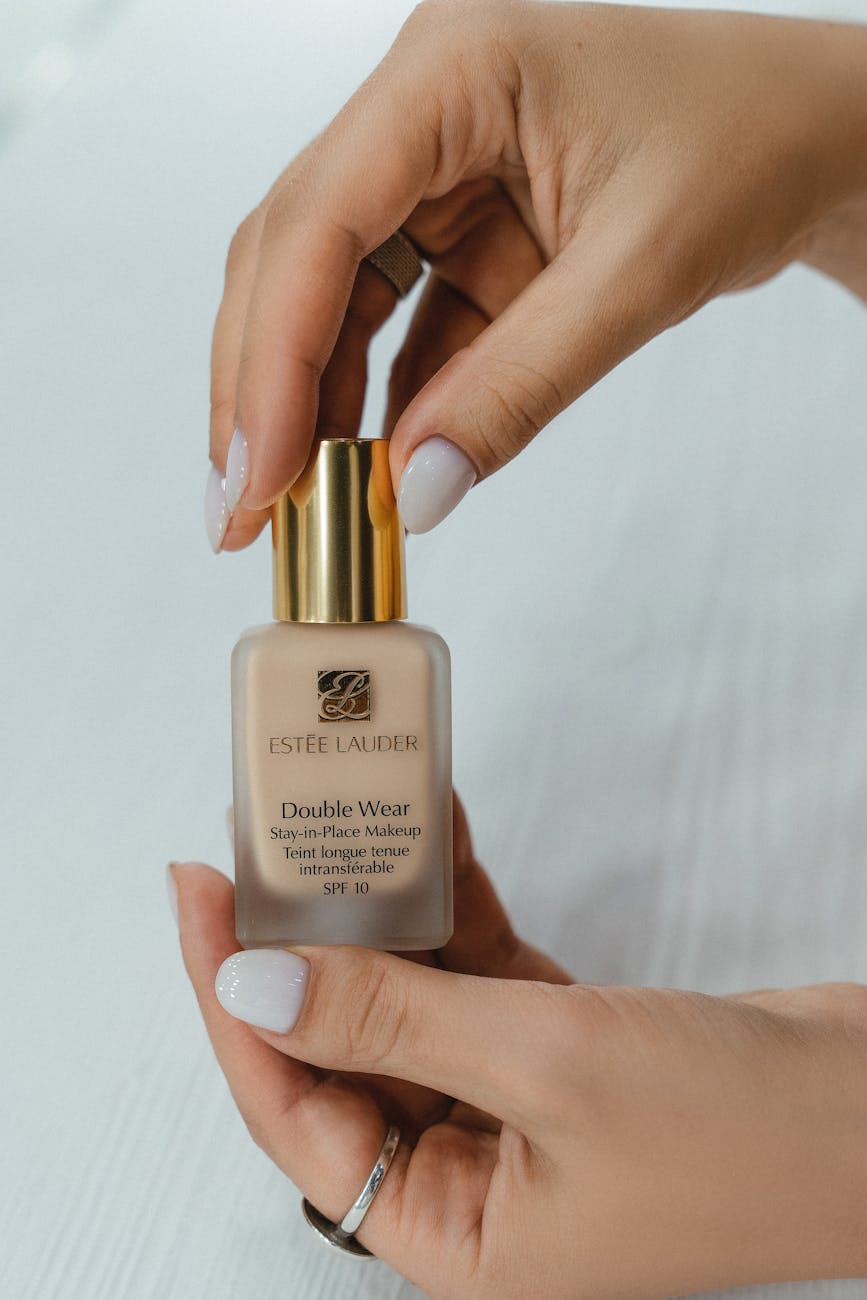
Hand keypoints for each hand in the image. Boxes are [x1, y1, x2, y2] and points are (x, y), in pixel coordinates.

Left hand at [171, 797, 866, 1297]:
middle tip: (260, 842)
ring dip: (378, 908)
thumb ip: (394, 1016)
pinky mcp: (555, 1047)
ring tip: (336, 819)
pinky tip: (433, 832)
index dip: (232, 997)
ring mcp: (510, 1104)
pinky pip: (474, 967)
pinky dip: (456, 900)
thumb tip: (258, 978)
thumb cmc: (744, 1138)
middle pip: (342, 1043)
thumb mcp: (549, 1065)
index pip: (294, 1107)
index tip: (200, 894)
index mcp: (449, 1231)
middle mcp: (468, 1174)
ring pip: (407, 995)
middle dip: (302, 939)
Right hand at [206, 1, 866, 551]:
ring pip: (328, 294)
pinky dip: (374, 400)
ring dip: (304, 402)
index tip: (258, 470)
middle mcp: (423, 110)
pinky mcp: (459, 231)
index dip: (272, 354)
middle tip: (243, 507)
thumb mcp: (637, 276)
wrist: (813, 139)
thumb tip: (412, 495)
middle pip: (295, 257)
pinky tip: (359, 467)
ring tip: (289, 506)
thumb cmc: (750, 148)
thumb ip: (518, 389)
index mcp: (456, 69)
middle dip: (261, 388)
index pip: (323, 217)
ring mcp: (434, 171)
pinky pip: (395, 324)